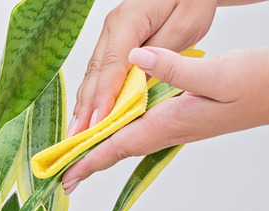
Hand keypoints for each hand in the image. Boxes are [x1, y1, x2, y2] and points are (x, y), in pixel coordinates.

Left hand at [62, 46, 268, 190]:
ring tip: (72, 159)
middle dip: (86, 163)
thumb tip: (137, 58)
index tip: (66, 177)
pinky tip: (106, 130)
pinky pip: (138, 129)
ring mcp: (172, 124)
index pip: (118, 146)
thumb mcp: (216, 73)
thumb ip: (174, 68)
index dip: (89, 161)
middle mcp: (167, 129)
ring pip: (126, 141)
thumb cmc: (256, 83)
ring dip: (98, 151)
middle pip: (116, 150)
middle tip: (57, 174)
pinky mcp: (177, 115)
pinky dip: (116, 134)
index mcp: (169, 122)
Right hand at [70, 0, 220, 136]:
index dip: (104, 98)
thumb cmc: (192, 0)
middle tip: (78, 138)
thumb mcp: (185, 26)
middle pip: (95, 74)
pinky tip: (87, 113)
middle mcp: (112, 27)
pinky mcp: (113, 41)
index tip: (98, 123)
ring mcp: (109, 34)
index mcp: (128, 21)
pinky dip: (93, 94)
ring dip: (85, 104)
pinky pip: (100, 72)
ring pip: (93, 74)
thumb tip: (137, 81)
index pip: (111, 67)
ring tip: (76, 132)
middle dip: (86, 108)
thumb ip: (160, 54)